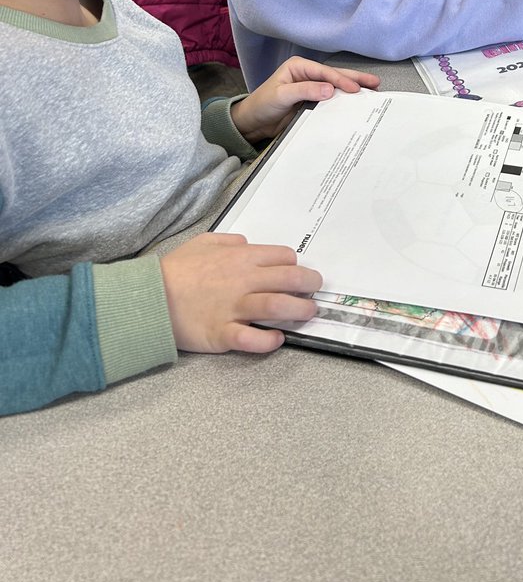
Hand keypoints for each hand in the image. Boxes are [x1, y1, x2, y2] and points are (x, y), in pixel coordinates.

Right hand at [160, 232, 321, 352]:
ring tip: (307, 313)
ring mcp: (234, 307)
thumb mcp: (203, 242)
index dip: (294, 265)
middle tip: (314, 292)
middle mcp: (243, 280)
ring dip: (299, 310)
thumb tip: (248, 243)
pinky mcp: (223, 333)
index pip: (283, 257)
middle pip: (290, 279)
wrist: (148, 298)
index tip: (296, 274)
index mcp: (241, 257)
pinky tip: (277, 339)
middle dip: (310, 284)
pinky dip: (269, 340)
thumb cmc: (175, 270)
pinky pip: (252, 338)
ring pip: (278, 306)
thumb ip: (229, 241)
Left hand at [230, 56, 380, 143]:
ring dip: (354, 89)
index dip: (341, 80)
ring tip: (373, 91)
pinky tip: (357, 104)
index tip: (356, 89)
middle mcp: (307, 75)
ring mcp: (311, 88)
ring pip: (336, 86)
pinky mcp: (313, 101)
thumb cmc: (262, 105)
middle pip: (335, 75)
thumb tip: (330, 89)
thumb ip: (305, 91)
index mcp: (299, 67)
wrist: (253, 123)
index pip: (325, 72)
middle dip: (355, 79)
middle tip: (375, 83)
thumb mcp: (281, 96)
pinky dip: (345, 101)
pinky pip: (332, 99)